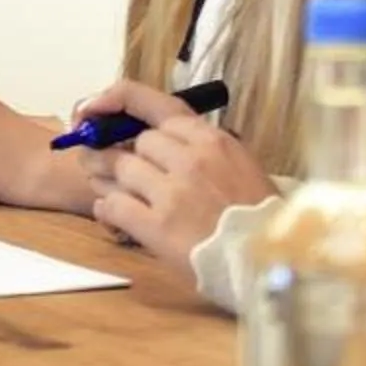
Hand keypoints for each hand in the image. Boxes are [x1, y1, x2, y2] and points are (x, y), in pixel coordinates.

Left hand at [78, 78, 275, 272]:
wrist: (272, 264)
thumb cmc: (260, 219)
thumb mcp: (241, 167)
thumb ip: (200, 149)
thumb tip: (153, 140)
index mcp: (212, 140)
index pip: (152, 103)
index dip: (114, 100)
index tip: (93, 109)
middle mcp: (190, 158)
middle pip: (133, 142)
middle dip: (117, 152)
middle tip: (105, 165)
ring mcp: (172, 191)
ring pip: (117, 169)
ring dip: (105, 178)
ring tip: (105, 187)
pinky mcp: (157, 225)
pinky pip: (113, 205)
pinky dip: (106, 208)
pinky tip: (113, 215)